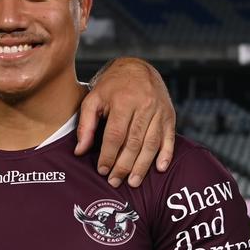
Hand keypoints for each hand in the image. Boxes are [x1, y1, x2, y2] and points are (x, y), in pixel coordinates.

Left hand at [75, 57, 175, 186]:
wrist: (137, 67)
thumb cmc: (112, 86)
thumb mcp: (93, 99)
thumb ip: (85, 125)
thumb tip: (80, 151)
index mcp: (123, 100)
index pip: (115, 134)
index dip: (108, 155)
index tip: (102, 170)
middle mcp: (144, 105)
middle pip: (134, 142)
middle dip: (124, 165)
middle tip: (115, 181)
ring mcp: (159, 111)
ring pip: (152, 143)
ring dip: (142, 165)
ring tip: (133, 182)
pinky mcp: (170, 115)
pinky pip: (169, 138)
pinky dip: (166, 155)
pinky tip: (159, 169)